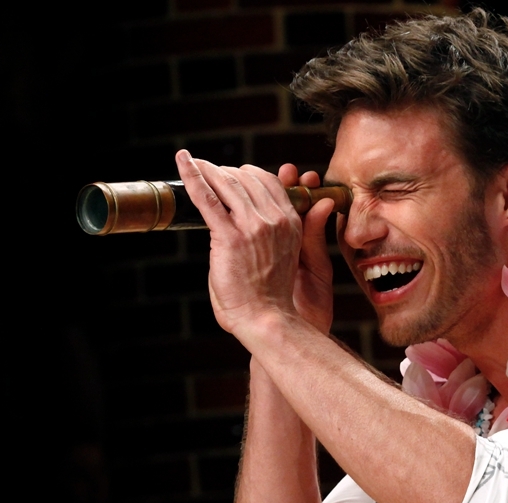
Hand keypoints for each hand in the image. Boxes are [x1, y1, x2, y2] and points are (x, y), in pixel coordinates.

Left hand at [175, 150, 334, 336]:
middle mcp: (275, 219)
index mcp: (291, 224)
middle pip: (248, 178)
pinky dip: (193, 175)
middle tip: (210, 171)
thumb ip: (296, 232)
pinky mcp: (229, 236)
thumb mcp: (297, 259)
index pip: (271, 183)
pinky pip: (208, 197)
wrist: (269, 320)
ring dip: (208, 169)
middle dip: (227, 171)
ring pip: (227, 182)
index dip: (251, 174)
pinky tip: (182, 161)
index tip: (235, 173)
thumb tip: (309, 208)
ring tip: (193, 163)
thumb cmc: (276, 299)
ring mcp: (253, 226)